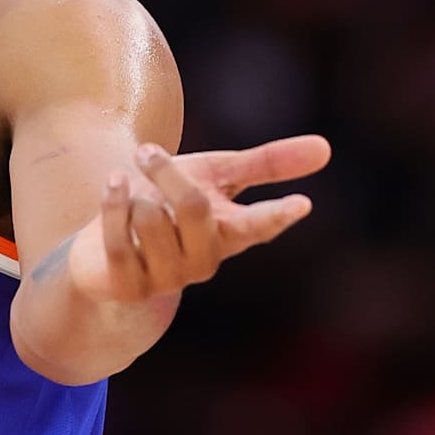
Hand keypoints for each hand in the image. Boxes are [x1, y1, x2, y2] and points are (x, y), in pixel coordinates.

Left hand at [74, 134, 330, 302]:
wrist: (108, 252)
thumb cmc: (170, 205)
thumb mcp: (215, 176)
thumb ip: (265, 163)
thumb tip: (325, 148)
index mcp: (231, 234)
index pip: (258, 226)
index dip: (277, 215)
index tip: (300, 204)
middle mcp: (204, 261)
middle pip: (195, 207)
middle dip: (168, 172)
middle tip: (147, 151)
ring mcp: (168, 278)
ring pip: (153, 219)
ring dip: (135, 190)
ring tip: (127, 186)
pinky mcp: (129, 286)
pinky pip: (120, 237)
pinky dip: (113, 203)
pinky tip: (113, 183)